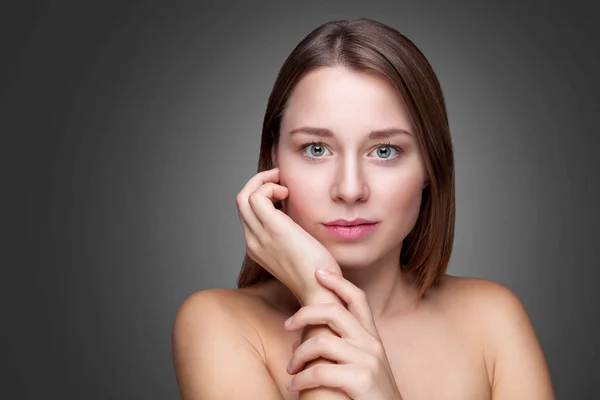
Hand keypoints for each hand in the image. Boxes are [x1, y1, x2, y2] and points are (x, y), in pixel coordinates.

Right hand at [236, 167, 341, 302]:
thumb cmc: (318, 275)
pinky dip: (269, 186)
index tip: (282, 190)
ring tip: (284, 185)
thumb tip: (295, 214)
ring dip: (263, 182)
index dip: (261, 195)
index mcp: (258, 247)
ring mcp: (260, 236)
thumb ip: (291, 234)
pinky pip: (257, 196)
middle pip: (241, 202)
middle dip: (259, 183)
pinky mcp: (274, 230)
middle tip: (280, 179)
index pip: (247, 212)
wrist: (321, 293)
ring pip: (244, 196)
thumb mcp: (298, 251)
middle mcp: (253, 242)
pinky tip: (287, 193)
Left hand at [283, 269, 403, 399]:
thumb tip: (305, 336)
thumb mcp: (360, 364)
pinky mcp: (361, 380)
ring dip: (298, 355)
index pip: (357, 298)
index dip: (337, 282)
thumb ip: (339, 347)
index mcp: (371, 337)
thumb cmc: (368, 395)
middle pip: (334, 311)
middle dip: (305, 313)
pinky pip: (320, 371)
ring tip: (291, 369)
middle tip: (286, 324)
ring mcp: (368, 360)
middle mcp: (371, 344)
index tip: (317, 273)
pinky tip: (294, 385)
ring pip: (321, 341)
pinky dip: (301, 378)